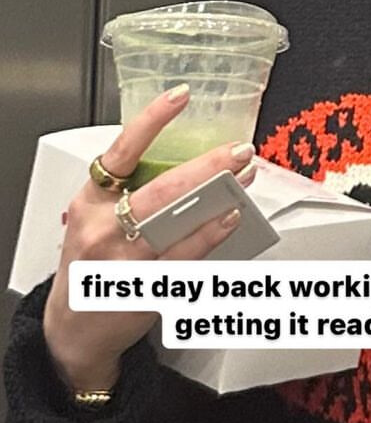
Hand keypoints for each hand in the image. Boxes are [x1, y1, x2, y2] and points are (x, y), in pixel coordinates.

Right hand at [43, 88, 259, 391]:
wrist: (73, 326)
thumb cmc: (88, 261)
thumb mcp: (91, 215)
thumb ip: (127, 188)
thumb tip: (188, 159)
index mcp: (90, 198)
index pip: (121, 150)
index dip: (152, 120)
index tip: (181, 96)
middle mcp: (103, 227)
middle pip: (162, 190)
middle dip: (207, 166)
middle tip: (239, 150)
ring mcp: (123, 261)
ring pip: (177, 222)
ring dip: (218, 197)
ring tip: (244, 178)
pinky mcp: (143, 288)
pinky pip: (185, 256)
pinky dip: (211, 234)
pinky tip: (230, 219)